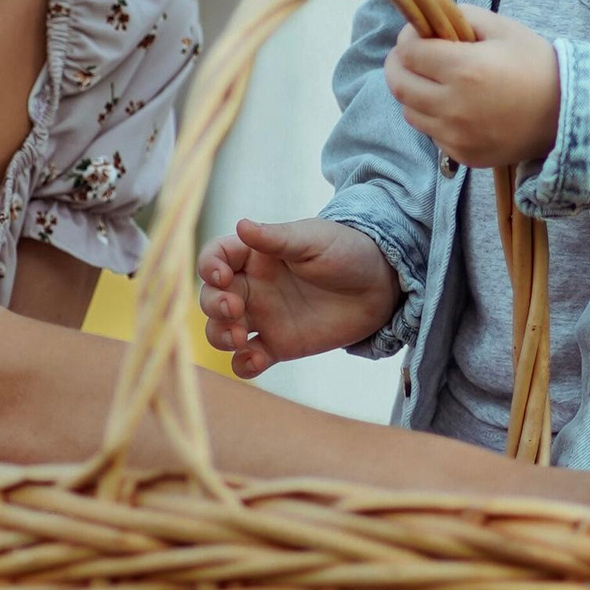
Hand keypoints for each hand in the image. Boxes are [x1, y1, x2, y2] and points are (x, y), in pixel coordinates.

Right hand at [197, 217, 400, 376]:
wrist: (380, 285)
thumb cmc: (346, 251)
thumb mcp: (312, 240)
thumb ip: (276, 238)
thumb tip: (241, 225)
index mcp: (254, 255)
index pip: (216, 258)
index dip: (209, 266)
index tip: (221, 276)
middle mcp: (252, 286)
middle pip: (210, 298)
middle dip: (212, 305)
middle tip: (234, 309)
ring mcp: (263, 317)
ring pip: (221, 330)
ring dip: (220, 336)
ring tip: (239, 338)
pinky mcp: (278, 345)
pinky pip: (249, 359)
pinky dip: (243, 364)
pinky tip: (256, 361)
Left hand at [385, 11, 561, 172]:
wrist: (567, 113)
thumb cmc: (536, 65)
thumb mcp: (502, 27)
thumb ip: (461, 17)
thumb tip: (428, 24)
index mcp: (463, 69)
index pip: (408, 52)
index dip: (408, 38)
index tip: (419, 35)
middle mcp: (453, 106)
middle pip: (398, 84)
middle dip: (399, 64)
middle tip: (412, 56)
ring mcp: (456, 136)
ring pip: (409, 112)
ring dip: (414, 92)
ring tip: (435, 82)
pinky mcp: (462, 155)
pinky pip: (431, 134)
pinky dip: (434, 118)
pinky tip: (456, 107)